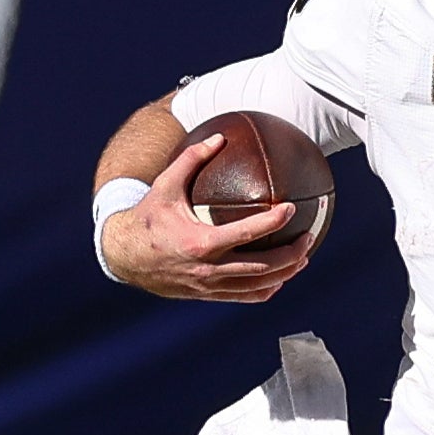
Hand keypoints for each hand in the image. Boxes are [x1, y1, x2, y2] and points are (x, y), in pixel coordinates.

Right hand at [100, 132, 314, 302]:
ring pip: (260, 287)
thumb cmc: (146, 218)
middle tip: (309, 236)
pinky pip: (247, 297)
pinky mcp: (209, 296)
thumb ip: (191, 160)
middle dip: (293, 253)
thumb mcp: (164, 186)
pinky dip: (268, 289)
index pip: (247, 233)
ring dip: (287, 273)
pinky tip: (281, 277)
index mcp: (200, 243)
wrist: (124, 257)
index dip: (273, 222)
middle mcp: (209, 269)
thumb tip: (219, 137)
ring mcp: (211, 287)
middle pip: (264, 267)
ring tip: (304, 256)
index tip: (292, 208)